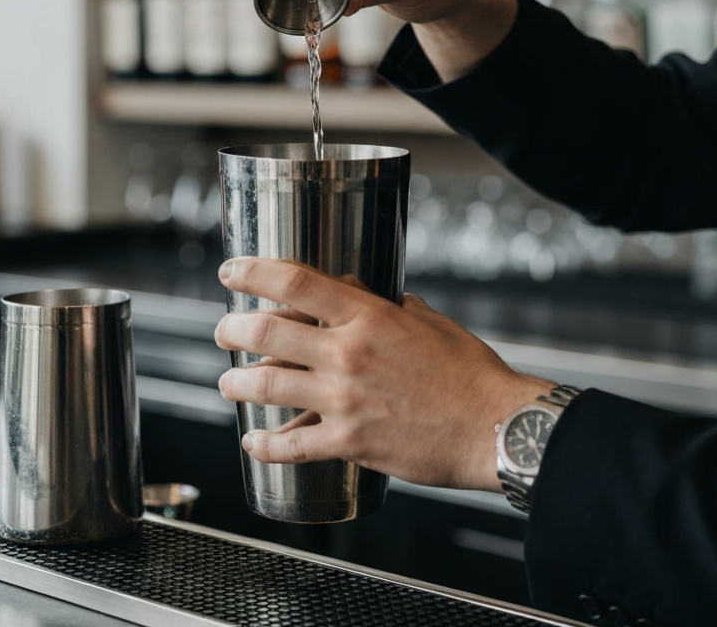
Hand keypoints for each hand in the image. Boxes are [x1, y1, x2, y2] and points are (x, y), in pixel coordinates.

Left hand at [213, 257, 554, 491]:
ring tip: (228, 384)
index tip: (232, 271)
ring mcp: (344, 399)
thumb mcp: (430, 322)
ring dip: (236, 385)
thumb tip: (377, 302)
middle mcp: (348, 353)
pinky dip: (265, 446)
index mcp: (369, 316)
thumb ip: (394, 310)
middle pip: (266, 333)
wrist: (493, 426)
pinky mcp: (349, 442)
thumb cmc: (470, 374)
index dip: (253, 272)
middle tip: (223, 331)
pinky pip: (292, 445)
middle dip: (232, 330)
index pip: (296, 282)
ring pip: (267, 388)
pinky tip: (254, 443)